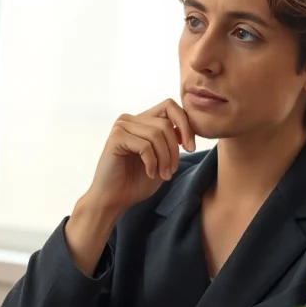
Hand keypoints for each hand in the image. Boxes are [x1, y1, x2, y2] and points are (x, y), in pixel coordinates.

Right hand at [83, 99, 194, 216]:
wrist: (114, 200)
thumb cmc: (137, 182)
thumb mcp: (162, 159)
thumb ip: (172, 140)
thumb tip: (186, 126)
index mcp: (142, 121)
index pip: (170, 106)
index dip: (186, 125)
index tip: (191, 148)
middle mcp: (130, 119)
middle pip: (166, 123)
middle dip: (174, 150)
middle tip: (171, 171)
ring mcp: (121, 126)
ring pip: (157, 134)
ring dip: (165, 158)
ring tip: (163, 175)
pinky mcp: (116, 137)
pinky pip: (145, 146)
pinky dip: (152, 162)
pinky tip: (150, 173)